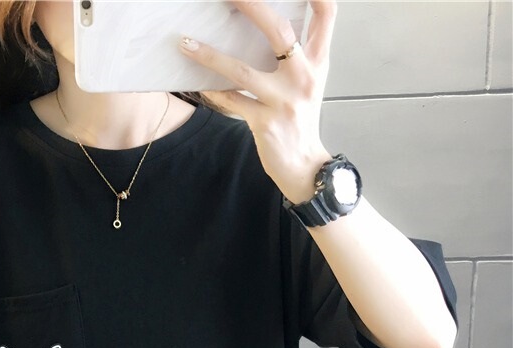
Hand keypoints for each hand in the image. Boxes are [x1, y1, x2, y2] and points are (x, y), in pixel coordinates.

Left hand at [179, 0, 336, 202]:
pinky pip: (232, 102)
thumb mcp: (308, 82)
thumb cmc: (300, 119)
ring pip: (242, 70)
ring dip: (210, 56)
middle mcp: (304, 76)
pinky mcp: (265, 122)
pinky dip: (213, 92)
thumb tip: (265, 23)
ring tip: (186, 43)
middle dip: (251, 5)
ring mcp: (284, 100)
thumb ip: (295, 54)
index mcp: (318, 61)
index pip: (327, 13)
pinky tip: (198, 84)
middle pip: (279, 30)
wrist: (304, 165)